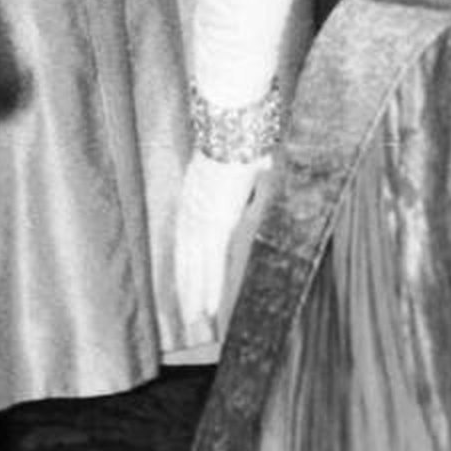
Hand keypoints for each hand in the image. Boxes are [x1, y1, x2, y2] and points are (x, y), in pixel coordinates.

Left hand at [173, 149, 269, 341]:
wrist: (232, 128)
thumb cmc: (240, 136)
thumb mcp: (243, 157)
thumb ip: (252, 167)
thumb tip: (265, 163)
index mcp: (194, 198)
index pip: (185, 241)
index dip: (185, 265)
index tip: (184, 284)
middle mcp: (192, 213)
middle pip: (185, 260)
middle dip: (186, 288)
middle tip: (186, 316)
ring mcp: (201, 221)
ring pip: (195, 269)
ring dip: (195, 296)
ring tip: (195, 321)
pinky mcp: (215, 225)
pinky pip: (211, 265)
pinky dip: (210, 288)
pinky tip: (209, 308)